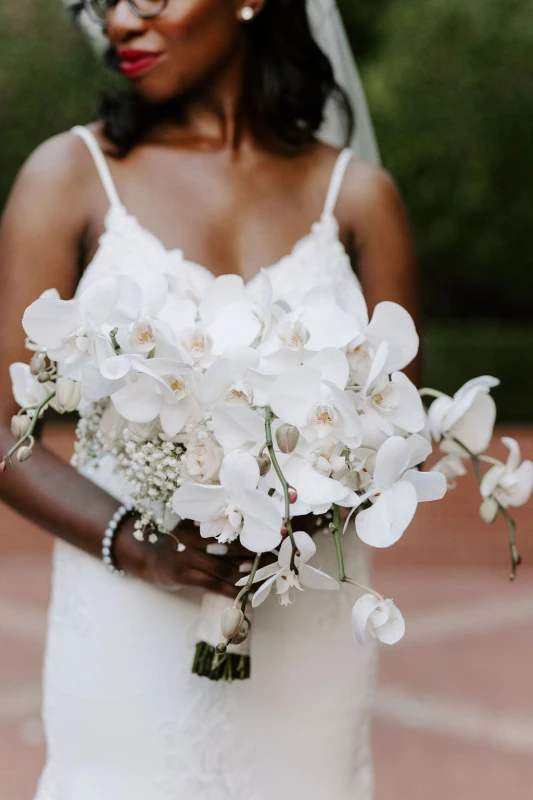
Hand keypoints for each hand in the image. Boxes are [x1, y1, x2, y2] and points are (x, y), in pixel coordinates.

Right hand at [114, 515, 265, 599]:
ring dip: (247, 574)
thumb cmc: (179, 544)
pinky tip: (247, 593)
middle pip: (230, 547)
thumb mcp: (194, 529)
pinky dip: (233, 590)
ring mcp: (186, 557)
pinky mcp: (184, 576)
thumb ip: (215, 528)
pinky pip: (214, 584)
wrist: (150, 561)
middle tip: (275, 558)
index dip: (251, 534)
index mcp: (197, 522)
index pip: (229, 527)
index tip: (271, 537)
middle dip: (254, 554)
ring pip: (224, 568)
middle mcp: (191, 537)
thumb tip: (252, 532)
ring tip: (266, 576)